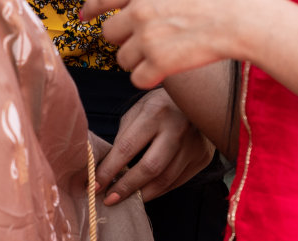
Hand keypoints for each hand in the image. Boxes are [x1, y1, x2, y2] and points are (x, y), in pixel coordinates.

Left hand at [79, 0, 257, 88]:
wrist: (239, 18)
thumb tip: (137, 10)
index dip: (90, 9)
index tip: (81, 17)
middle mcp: (138, 9)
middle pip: (109, 34)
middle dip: (123, 41)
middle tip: (147, 44)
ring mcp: (146, 37)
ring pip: (122, 59)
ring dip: (138, 62)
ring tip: (164, 56)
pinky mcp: (157, 63)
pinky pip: (137, 80)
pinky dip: (149, 79)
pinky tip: (166, 72)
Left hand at [96, 87, 214, 206]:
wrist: (197, 97)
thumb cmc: (159, 105)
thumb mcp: (137, 111)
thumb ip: (124, 138)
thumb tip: (107, 169)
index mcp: (155, 113)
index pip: (127, 147)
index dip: (109, 170)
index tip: (95, 186)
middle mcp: (177, 129)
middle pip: (150, 168)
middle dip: (126, 188)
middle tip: (109, 200)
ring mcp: (193, 144)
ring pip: (165, 180)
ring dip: (142, 194)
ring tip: (126, 200)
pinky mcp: (202, 157)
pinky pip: (177, 181)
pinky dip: (159, 190)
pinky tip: (146, 192)